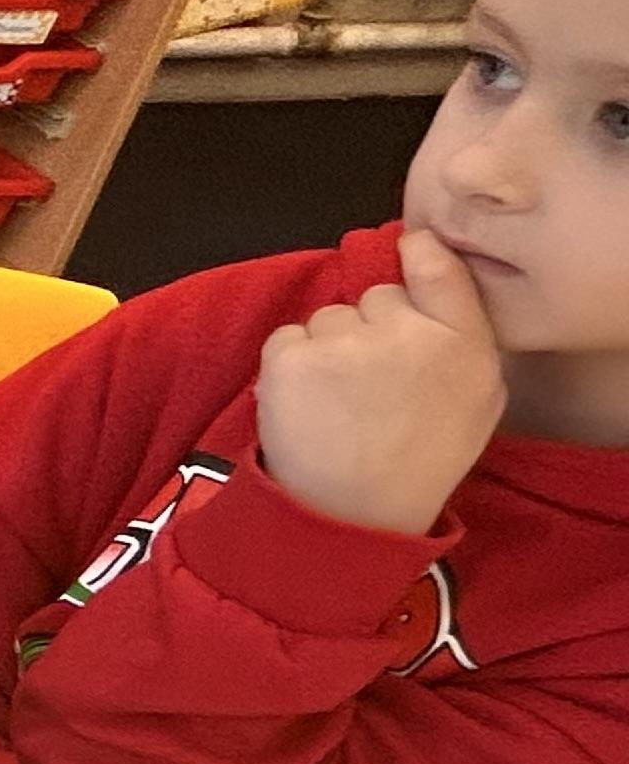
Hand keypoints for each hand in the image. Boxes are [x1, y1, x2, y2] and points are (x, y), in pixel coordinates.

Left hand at [252, 227, 504, 536]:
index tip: (411, 249)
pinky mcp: (291, 356)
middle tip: (371, 386)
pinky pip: (288, 338)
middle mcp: (407, 333)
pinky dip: (291, 365)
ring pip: (329, 318)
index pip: (440, 269)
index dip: (420, 253)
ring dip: (328, 348)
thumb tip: (430, 262)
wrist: (353, 514)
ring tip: (338, 403)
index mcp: (463, 344)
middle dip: (371, 328)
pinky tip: (308, 405)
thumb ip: (462, 333)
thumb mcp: (476, 398)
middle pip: (376, 297)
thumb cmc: (422, 457)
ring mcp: (345, 342)